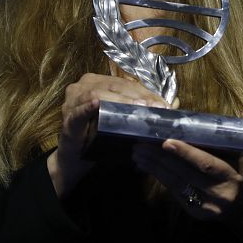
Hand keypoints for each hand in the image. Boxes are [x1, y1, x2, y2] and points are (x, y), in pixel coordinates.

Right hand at [48, 73, 169, 197]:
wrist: (76, 160)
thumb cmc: (101, 136)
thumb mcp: (124, 120)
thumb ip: (145, 109)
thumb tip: (175, 103)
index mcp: (98, 81)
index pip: (126, 83)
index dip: (146, 92)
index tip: (163, 104)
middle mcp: (83, 85)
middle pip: (115, 85)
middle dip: (137, 96)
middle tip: (155, 107)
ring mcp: (73, 100)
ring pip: (99, 92)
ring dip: (121, 101)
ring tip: (138, 108)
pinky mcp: (67, 118)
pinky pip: (79, 110)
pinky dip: (89, 107)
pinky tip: (98, 104)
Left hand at [132, 114, 242, 226]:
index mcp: (233, 177)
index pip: (207, 164)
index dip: (186, 153)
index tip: (167, 141)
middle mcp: (219, 194)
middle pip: (186, 174)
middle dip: (162, 158)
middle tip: (142, 143)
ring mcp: (205, 206)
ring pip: (176, 183)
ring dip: (155, 167)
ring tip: (138, 152)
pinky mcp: (194, 212)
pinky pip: (174, 192)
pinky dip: (160, 177)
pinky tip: (146, 166)